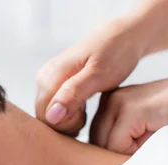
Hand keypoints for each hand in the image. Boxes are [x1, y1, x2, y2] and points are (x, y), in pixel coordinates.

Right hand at [35, 17, 149, 134]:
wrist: (123, 38)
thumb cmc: (115, 54)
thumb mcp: (99, 75)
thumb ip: (74, 93)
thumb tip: (52, 115)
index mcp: (51, 75)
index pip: (45, 116)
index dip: (64, 124)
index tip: (84, 116)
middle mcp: (44, 77)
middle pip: (44, 117)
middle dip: (65, 123)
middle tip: (86, 114)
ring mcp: (47, 80)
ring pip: (49, 114)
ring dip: (67, 120)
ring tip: (86, 110)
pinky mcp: (54, 83)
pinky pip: (54, 108)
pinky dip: (67, 113)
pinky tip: (82, 108)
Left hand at [90, 76, 167, 153]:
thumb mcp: (140, 127)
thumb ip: (120, 137)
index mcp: (108, 101)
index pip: (94, 138)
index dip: (110, 153)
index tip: (135, 148)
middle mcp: (108, 99)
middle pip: (95, 142)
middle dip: (114, 154)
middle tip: (142, 147)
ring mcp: (117, 103)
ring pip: (104, 146)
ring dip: (124, 153)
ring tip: (148, 140)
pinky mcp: (129, 111)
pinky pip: (117, 145)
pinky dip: (133, 151)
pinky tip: (151, 137)